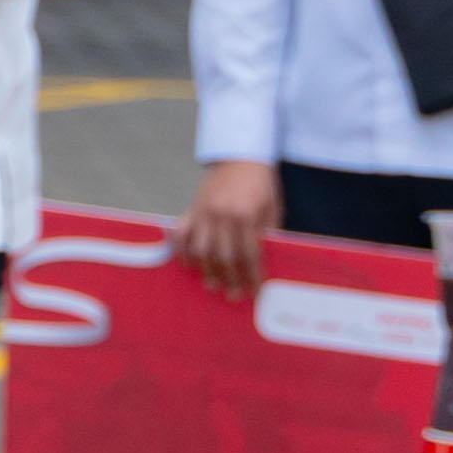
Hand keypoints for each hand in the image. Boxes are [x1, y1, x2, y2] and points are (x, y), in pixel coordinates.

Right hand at [178, 158, 287, 298]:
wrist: (240, 158)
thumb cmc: (261, 185)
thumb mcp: (272, 209)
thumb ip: (266, 233)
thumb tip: (261, 261)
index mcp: (245, 215)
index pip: (248, 254)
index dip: (252, 276)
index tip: (255, 292)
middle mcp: (221, 215)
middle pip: (223, 256)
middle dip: (229, 279)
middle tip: (233, 295)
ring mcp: (202, 212)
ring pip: (201, 249)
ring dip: (207, 270)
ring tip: (212, 284)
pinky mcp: (191, 209)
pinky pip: (181, 233)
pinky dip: (181, 250)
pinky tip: (188, 264)